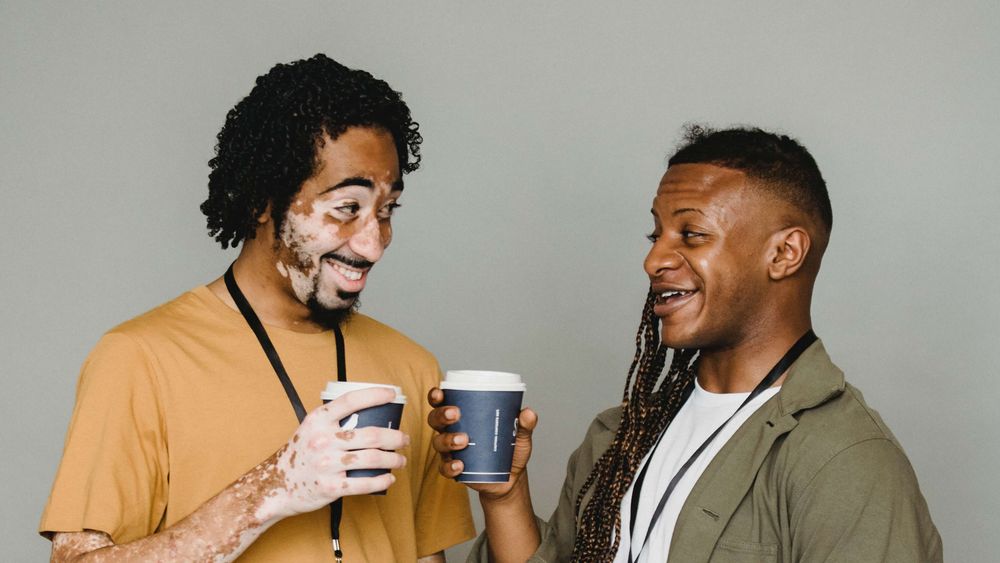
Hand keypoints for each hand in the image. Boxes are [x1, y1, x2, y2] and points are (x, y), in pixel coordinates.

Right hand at [258, 387, 409, 520]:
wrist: (274, 485)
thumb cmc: (299, 454)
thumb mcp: (310, 428)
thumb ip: (333, 420)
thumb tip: (369, 410)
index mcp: (318, 420)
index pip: (351, 401)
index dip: (375, 395)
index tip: (392, 394)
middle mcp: (322, 440)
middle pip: (371, 434)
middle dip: (395, 437)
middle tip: (404, 439)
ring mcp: (326, 464)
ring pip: (372, 458)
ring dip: (393, 459)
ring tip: (401, 459)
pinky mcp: (330, 487)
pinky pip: (363, 483)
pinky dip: (381, 480)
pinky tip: (389, 478)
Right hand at [426, 387, 536, 500]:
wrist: (510, 478)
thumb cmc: (510, 449)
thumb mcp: (519, 435)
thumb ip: (524, 424)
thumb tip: (528, 413)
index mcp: (462, 416)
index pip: (442, 402)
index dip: (436, 396)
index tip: (440, 394)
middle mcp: (451, 431)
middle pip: (435, 419)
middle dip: (441, 415)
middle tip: (455, 414)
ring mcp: (450, 451)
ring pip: (438, 442)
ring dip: (448, 439)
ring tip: (464, 440)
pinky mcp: (454, 470)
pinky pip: (444, 468)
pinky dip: (450, 465)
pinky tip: (460, 465)